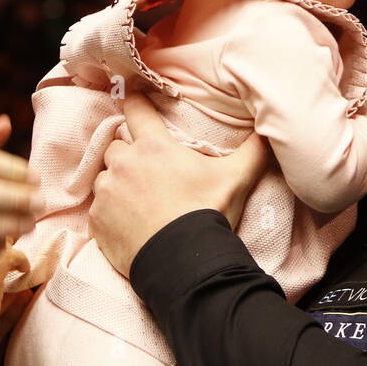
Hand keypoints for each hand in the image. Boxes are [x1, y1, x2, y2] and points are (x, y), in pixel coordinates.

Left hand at [90, 95, 269, 275]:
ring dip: (118, 182)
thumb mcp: (236, 179)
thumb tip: (269, 131)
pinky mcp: (97, 220)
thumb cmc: (208, 214)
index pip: (134, 108)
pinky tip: (130, 223)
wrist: (184, 263)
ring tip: (140, 201)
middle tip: (149, 171)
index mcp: (154, 146)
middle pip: (117, 145)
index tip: (136, 102)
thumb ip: (253, 150)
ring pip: (105, 176)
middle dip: (130, 153)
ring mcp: (107, 192)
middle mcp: (124, 163)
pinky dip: (111, 212)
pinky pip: (99, 208)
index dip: (136, 102)